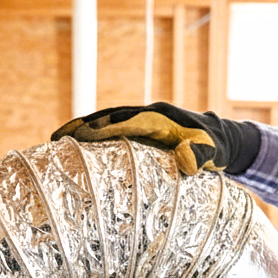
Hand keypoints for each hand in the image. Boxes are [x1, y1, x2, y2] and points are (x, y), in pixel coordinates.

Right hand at [51, 102, 259, 175]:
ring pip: (106, 119)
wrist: (221, 136)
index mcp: (162, 119)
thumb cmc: (215, 148)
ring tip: (55, 139)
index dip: (106, 129)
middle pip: (109, 116)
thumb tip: (186, 163)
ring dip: (81, 127)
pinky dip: (92, 132)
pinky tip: (75, 144)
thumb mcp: (213, 154)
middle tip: (56, 138)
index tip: (84, 136)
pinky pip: (112, 127)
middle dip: (83, 126)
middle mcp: (148, 114)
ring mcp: (142, 118)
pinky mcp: (140, 127)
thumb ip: (200, 156)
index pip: (128, 122)